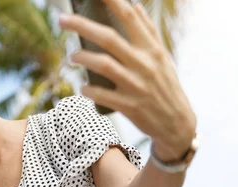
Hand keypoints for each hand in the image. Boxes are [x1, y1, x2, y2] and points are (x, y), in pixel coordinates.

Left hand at [59, 0, 195, 160]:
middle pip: (109, 38)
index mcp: (152, 49)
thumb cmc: (165, 86)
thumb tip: (134, 5)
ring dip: (83, 57)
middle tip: (61, 19)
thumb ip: (148, 32)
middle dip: (82, 26)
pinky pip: (103, 95)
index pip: (130, 17)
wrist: (176, 123)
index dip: (111, 1)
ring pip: (104, 65)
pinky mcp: (130, 107)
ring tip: (72, 56)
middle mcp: (144, 64)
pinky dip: (89, 90)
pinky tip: (82, 87)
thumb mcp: (162, 57)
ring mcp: (136, 86)